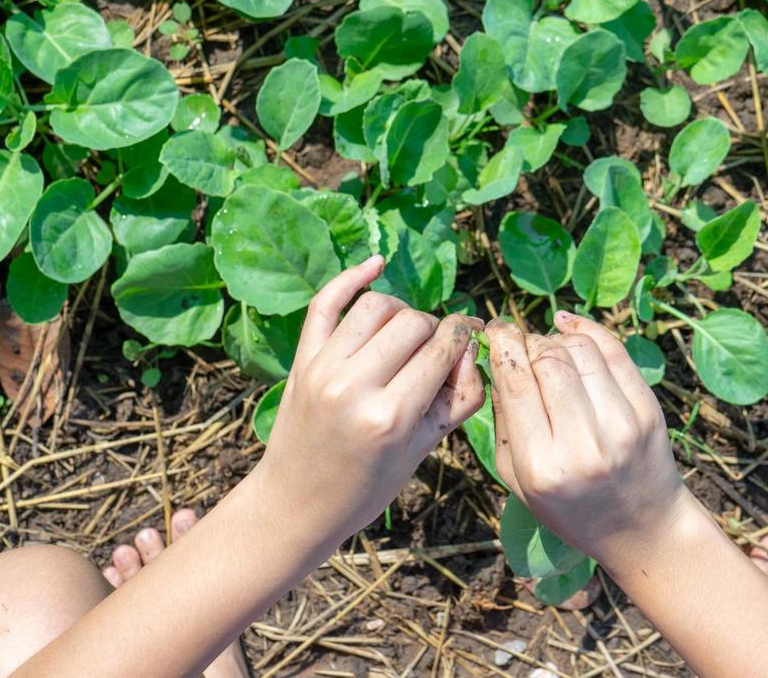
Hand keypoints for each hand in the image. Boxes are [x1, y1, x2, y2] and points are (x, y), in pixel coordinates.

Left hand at [254, 256, 485, 544]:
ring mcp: (323, 369)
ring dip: (402, 311)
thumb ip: (459, 398)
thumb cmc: (367, 486)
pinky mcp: (301, 360)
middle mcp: (354, 386)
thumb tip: (470, 348)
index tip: (469, 338)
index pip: (442, 347)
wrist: (297, 503)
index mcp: (391, 416)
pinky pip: (325, 302)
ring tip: (406, 333)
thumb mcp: (424, 451)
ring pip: (377, 305)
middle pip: (414, 323)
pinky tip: (376, 265)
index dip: (463, 337)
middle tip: (435, 350)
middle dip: (435, 329)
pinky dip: (352, 277)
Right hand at [488, 312, 700, 569]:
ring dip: (556, 340)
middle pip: (548, 360)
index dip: (502, 346)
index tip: (494, 331)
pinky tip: (568, 328)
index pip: (516, 383)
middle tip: (521, 344)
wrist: (642, 528)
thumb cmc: (569, 506)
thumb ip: (503, 421)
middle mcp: (583, 445)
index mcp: (542, 466)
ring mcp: (622, 425)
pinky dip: (587, 330)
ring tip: (547, 351)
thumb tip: (498, 360)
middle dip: (528, 342)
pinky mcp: (648, 411)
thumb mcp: (516, 478)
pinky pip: (614, 351)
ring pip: (580, 350)